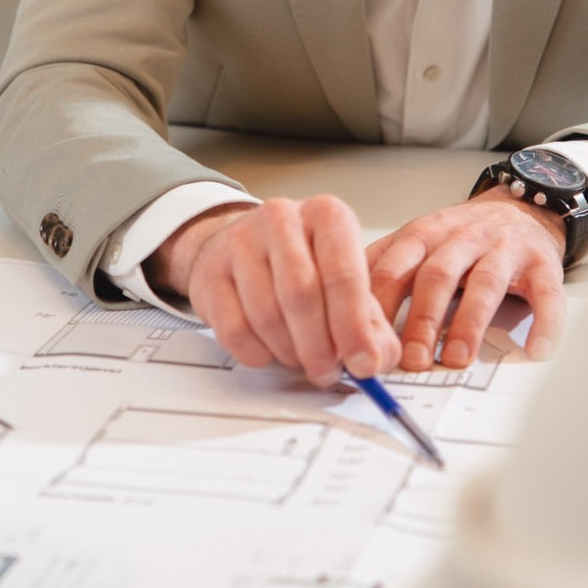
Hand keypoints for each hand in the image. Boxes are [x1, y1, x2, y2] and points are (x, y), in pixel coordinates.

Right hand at [148, 197, 401, 384]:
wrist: (239, 247)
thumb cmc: (302, 265)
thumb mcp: (345, 280)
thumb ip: (371, 322)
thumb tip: (377, 359)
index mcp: (326, 215)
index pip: (344, 275)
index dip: (355, 327)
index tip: (364, 365)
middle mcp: (282, 218)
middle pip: (301, 295)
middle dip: (319, 347)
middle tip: (328, 372)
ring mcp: (240, 241)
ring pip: (267, 315)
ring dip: (289, 352)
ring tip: (301, 359)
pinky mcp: (210, 271)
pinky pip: (235, 329)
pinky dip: (258, 354)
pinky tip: (270, 351)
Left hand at [367, 189, 567, 371]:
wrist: (521, 206)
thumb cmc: (461, 236)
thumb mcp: (415, 242)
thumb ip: (382, 269)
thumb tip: (335, 314)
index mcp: (423, 235)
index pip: (392, 269)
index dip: (376, 307)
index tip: (364, 344)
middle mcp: (461, 238)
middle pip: (436, 276)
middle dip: (420, 319)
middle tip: (410, 359)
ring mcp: (503, 249)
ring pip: (484, 284)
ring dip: (468, 324)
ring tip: (456, 358)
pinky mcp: (542, 263)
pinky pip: (546, 293)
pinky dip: (544, 322)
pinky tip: (535, 349)